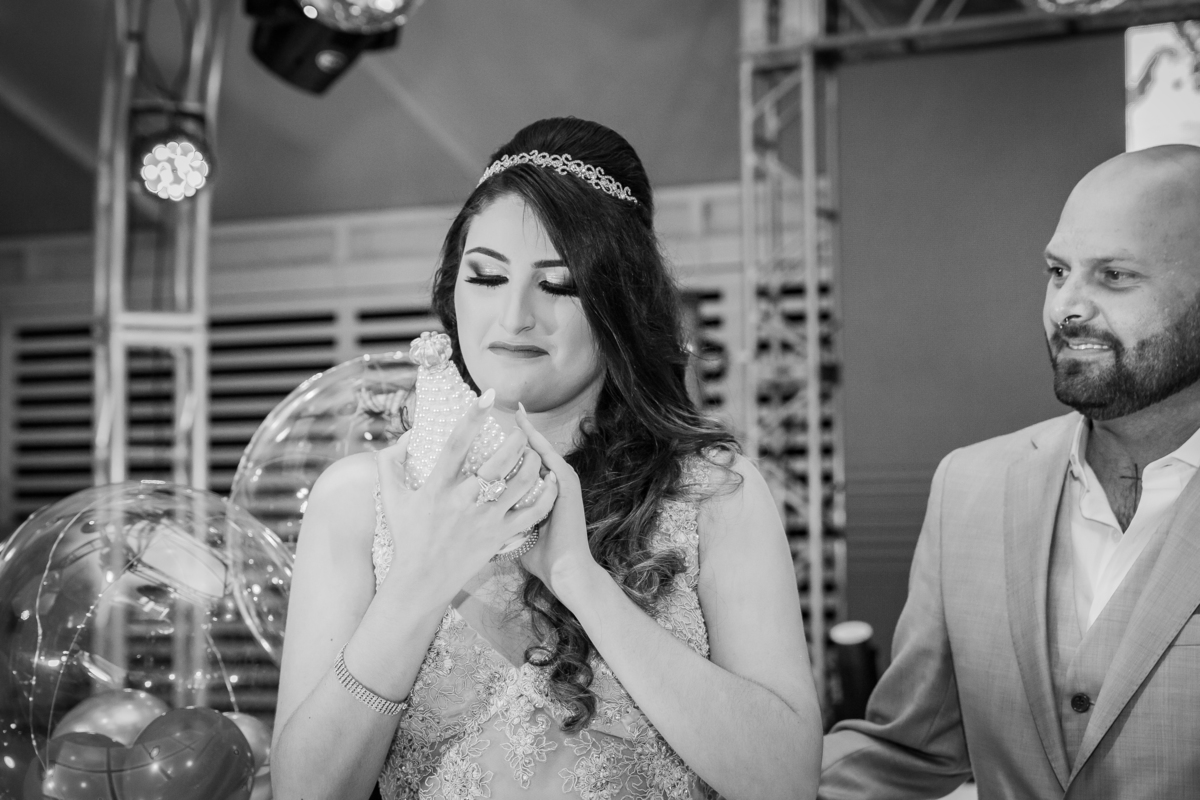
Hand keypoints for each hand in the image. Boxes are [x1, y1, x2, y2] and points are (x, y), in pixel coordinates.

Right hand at [375, 390, 555, 609]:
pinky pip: (532, 513)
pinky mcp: (500, 537)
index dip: (473, 416)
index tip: (488, 395)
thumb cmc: (406, 537)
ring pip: (522, 483)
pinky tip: (550, 481)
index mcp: (438, 486)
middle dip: (517, 439)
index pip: (457, 443)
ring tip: (534, 453)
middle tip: (521, 430)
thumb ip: (390, 463)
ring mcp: (485, 519)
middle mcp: (464, 500)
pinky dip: (546, 495)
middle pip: (500, 461)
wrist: (420, 582)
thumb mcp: (390, 498)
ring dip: (533, 463)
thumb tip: (406, 436)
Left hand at [514, 403, 603, 603]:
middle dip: (521, 431)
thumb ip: (505, 519)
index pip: (525, 464)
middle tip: (509, 408)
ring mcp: (561, 483)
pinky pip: (549, 458)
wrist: (566, 572)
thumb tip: (479, 514)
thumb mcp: (519, 533)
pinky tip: (525, 431)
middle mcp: (554, 484)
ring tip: (517, 413)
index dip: (513, 447)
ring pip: (541, 450)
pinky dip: (538, 443)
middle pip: (533, 450)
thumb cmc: (542, 558)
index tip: (497, 431)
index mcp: (542, 493)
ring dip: (529, 432)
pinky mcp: (565, 486)